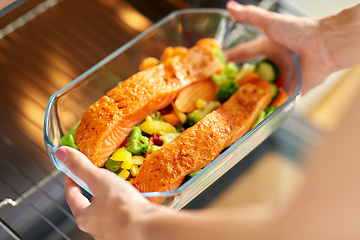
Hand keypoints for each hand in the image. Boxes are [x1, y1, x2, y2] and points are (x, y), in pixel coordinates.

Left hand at [56, 147, 163, 239]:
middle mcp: (97, 229)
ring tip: (121, 188)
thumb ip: (81, 166)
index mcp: (85, 218)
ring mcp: (114, 233)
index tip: (73, 172)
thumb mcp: (99, 180)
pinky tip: (135, 201)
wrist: (148, 228)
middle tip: (101, 178)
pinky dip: (127, 208)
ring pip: (109, 213)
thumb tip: (62, 153)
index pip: (72, 197)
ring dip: (112, 201)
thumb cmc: (121, 207)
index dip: (72, 182)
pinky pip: (126, 217)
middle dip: (95, 192)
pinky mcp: (130, 232)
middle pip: (91, 206)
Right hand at [225, 1, 359, 93]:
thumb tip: (229, 6)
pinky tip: (256, 112)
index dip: (230, 58)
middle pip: (253, 74)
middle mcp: (275, 63)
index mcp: (269, 48)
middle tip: (222, 89)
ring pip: (263, 89)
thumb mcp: (269, 23)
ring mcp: (283, 78)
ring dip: (252, 96)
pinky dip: (269, 106)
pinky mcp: (293, 90)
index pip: (245, 53)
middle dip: (239, 81)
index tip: (216, 64)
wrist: (323, 46)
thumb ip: (249, 15)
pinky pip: (279, 100)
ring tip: (235, 103)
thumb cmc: (298, 32)